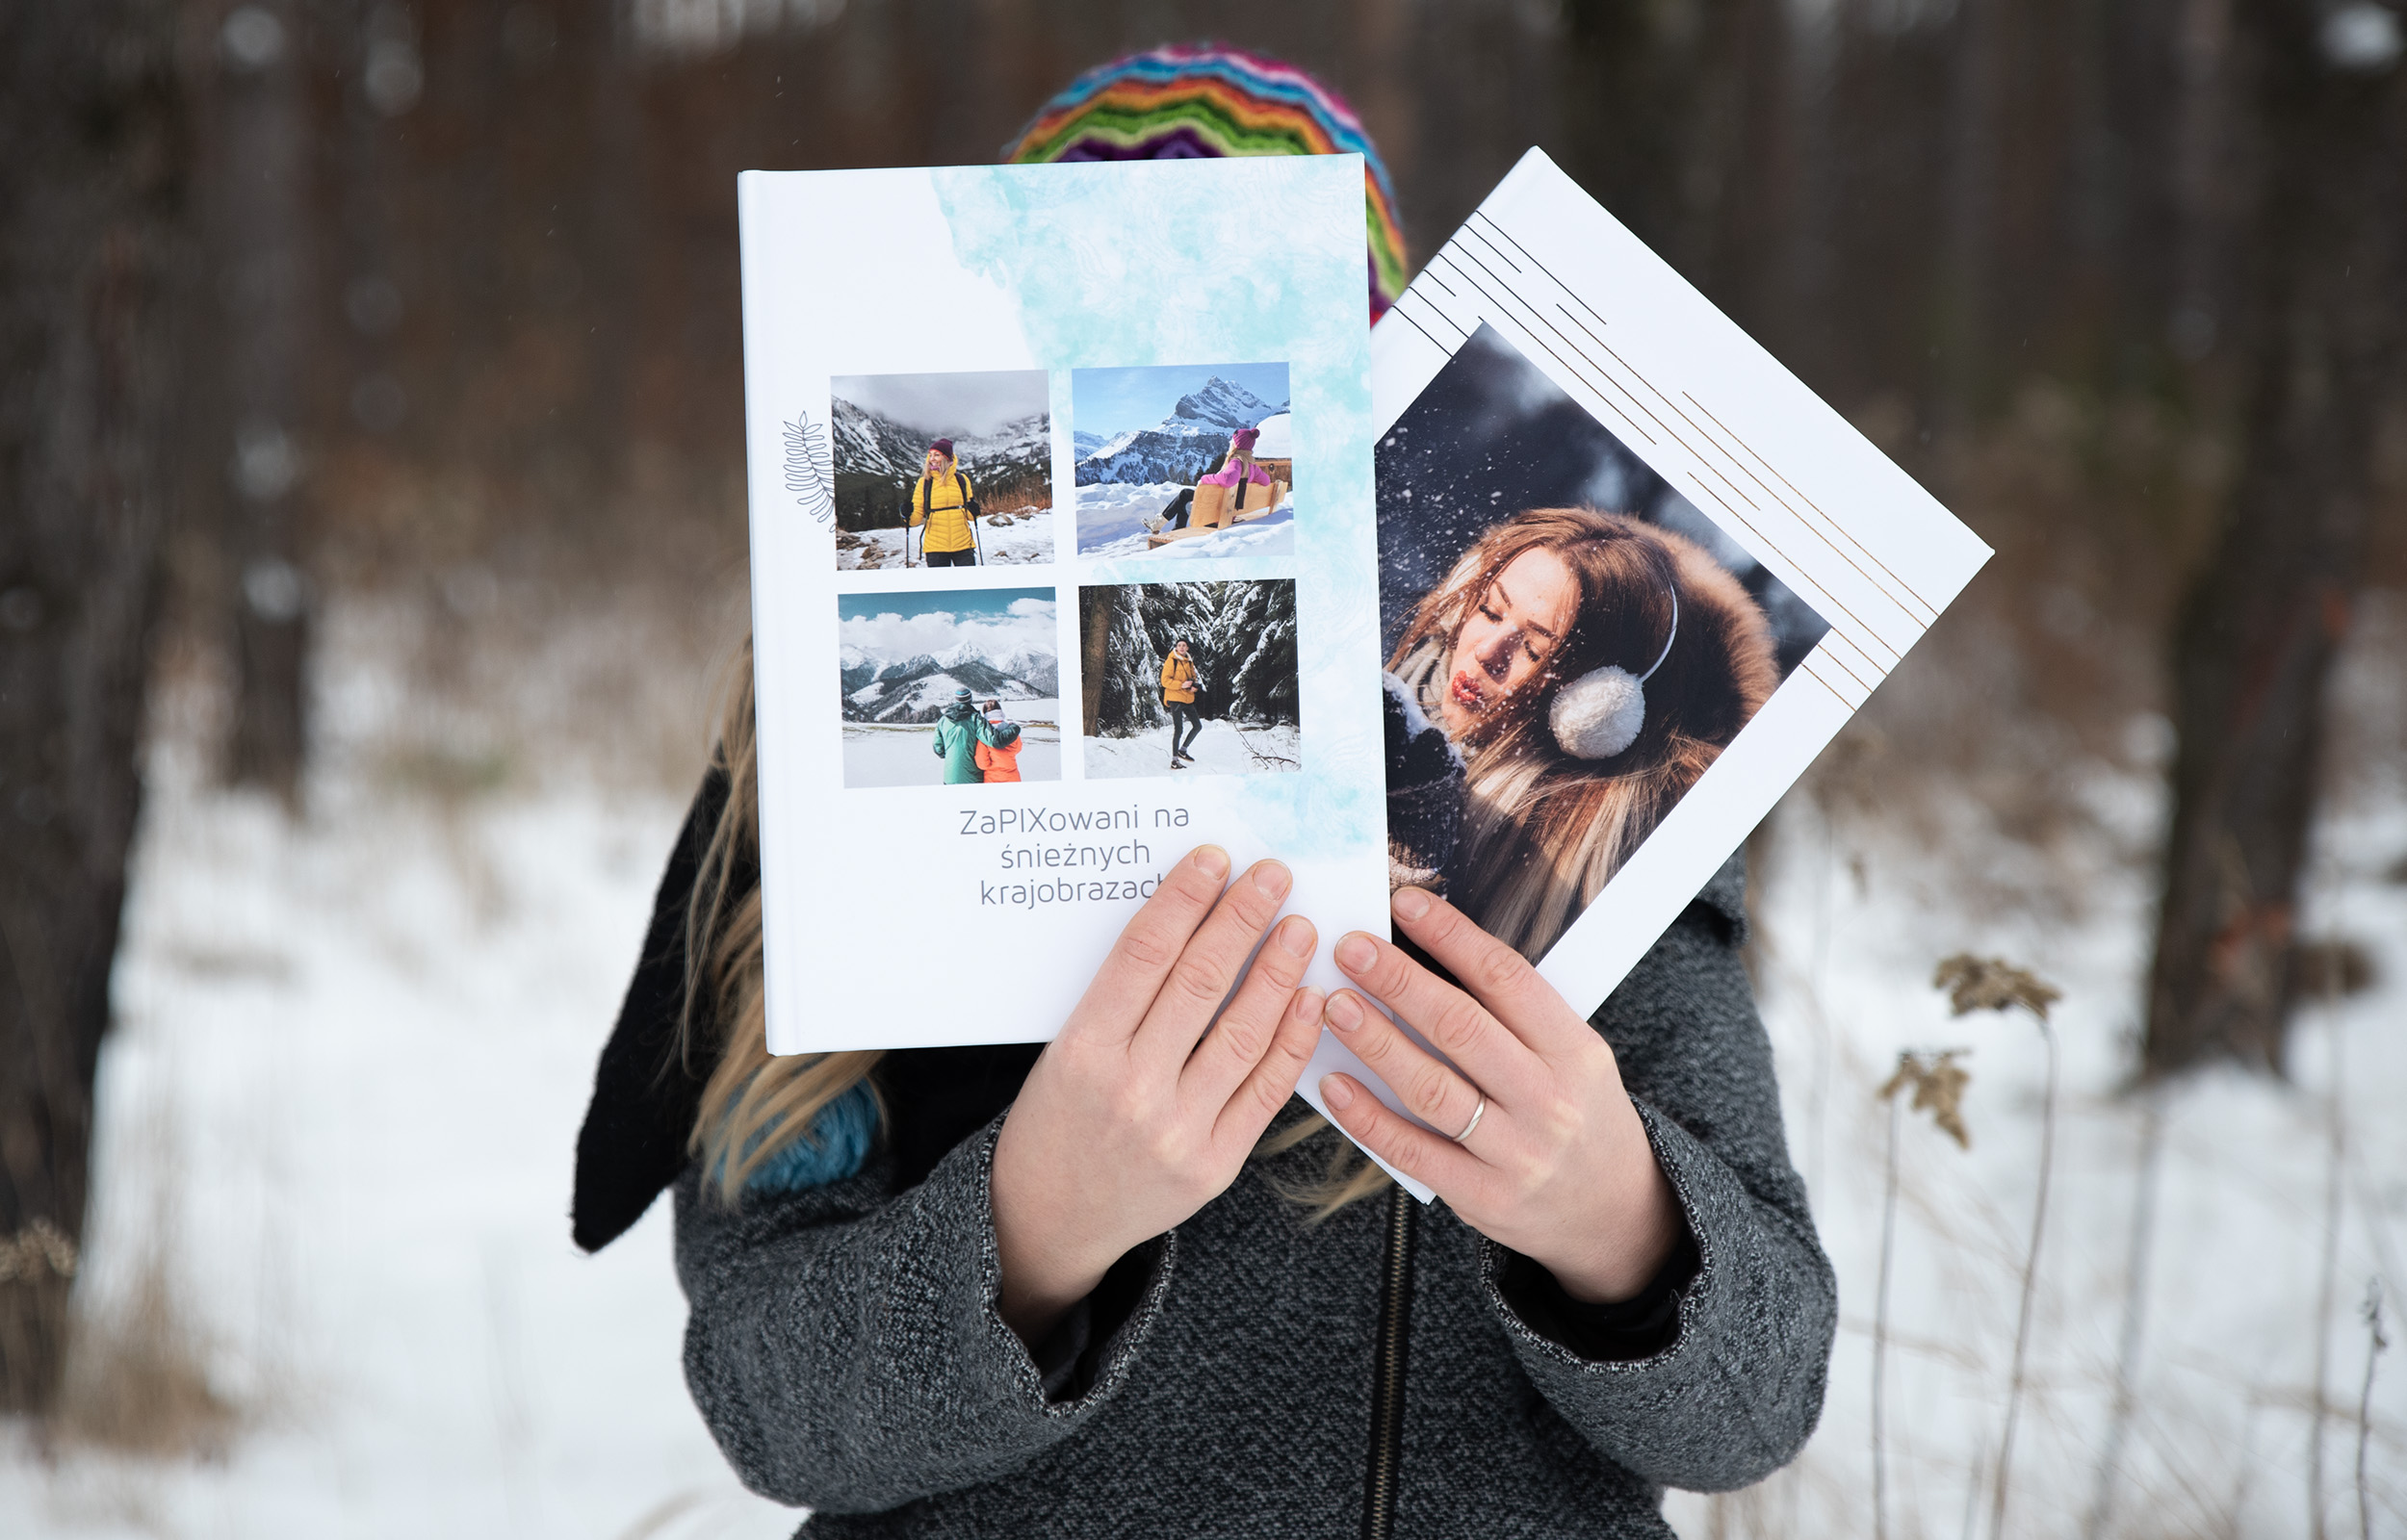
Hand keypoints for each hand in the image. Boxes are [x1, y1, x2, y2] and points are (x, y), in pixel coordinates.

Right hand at [991, 846, 1321, 1343]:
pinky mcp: (1215, 1163)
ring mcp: (1177, 1129)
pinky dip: (1292, 1040)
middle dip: (1241, 920)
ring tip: (1299, 928)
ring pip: (1242, 1034)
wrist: (1047, 1221)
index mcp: (1084, 1052)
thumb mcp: (1065, 1052)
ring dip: (1277, 972)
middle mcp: (1131, 1089)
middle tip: (1273, 877)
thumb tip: (1190, 924)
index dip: (1184, 899)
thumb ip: (1122, 999)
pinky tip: (1310, 999)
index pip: (1143, 954)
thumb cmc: (1055, 1124)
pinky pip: (1265, 1091)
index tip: (1215, 860)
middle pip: (1199, 984)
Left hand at [1316, 888, 1681, 1302]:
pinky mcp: (1483, 1196)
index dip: (1451, 936)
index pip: (1507, 978)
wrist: (1613, 1209)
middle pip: (1461, 1028)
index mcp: (1575, 1050)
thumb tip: (1430, 954)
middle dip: (1398, 981)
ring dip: (1376, 1043)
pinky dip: (1368, 1117)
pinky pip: (1413, 1152)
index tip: (1405, 904)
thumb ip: (1515, 1015)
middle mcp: (1548, 1099)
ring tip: (1334, 1007)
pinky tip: (1336, 1086)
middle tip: (1351, 948)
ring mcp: (1516, 1152)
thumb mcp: (1573, 1055)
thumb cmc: (1579, 1114)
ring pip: (1432, 1089)